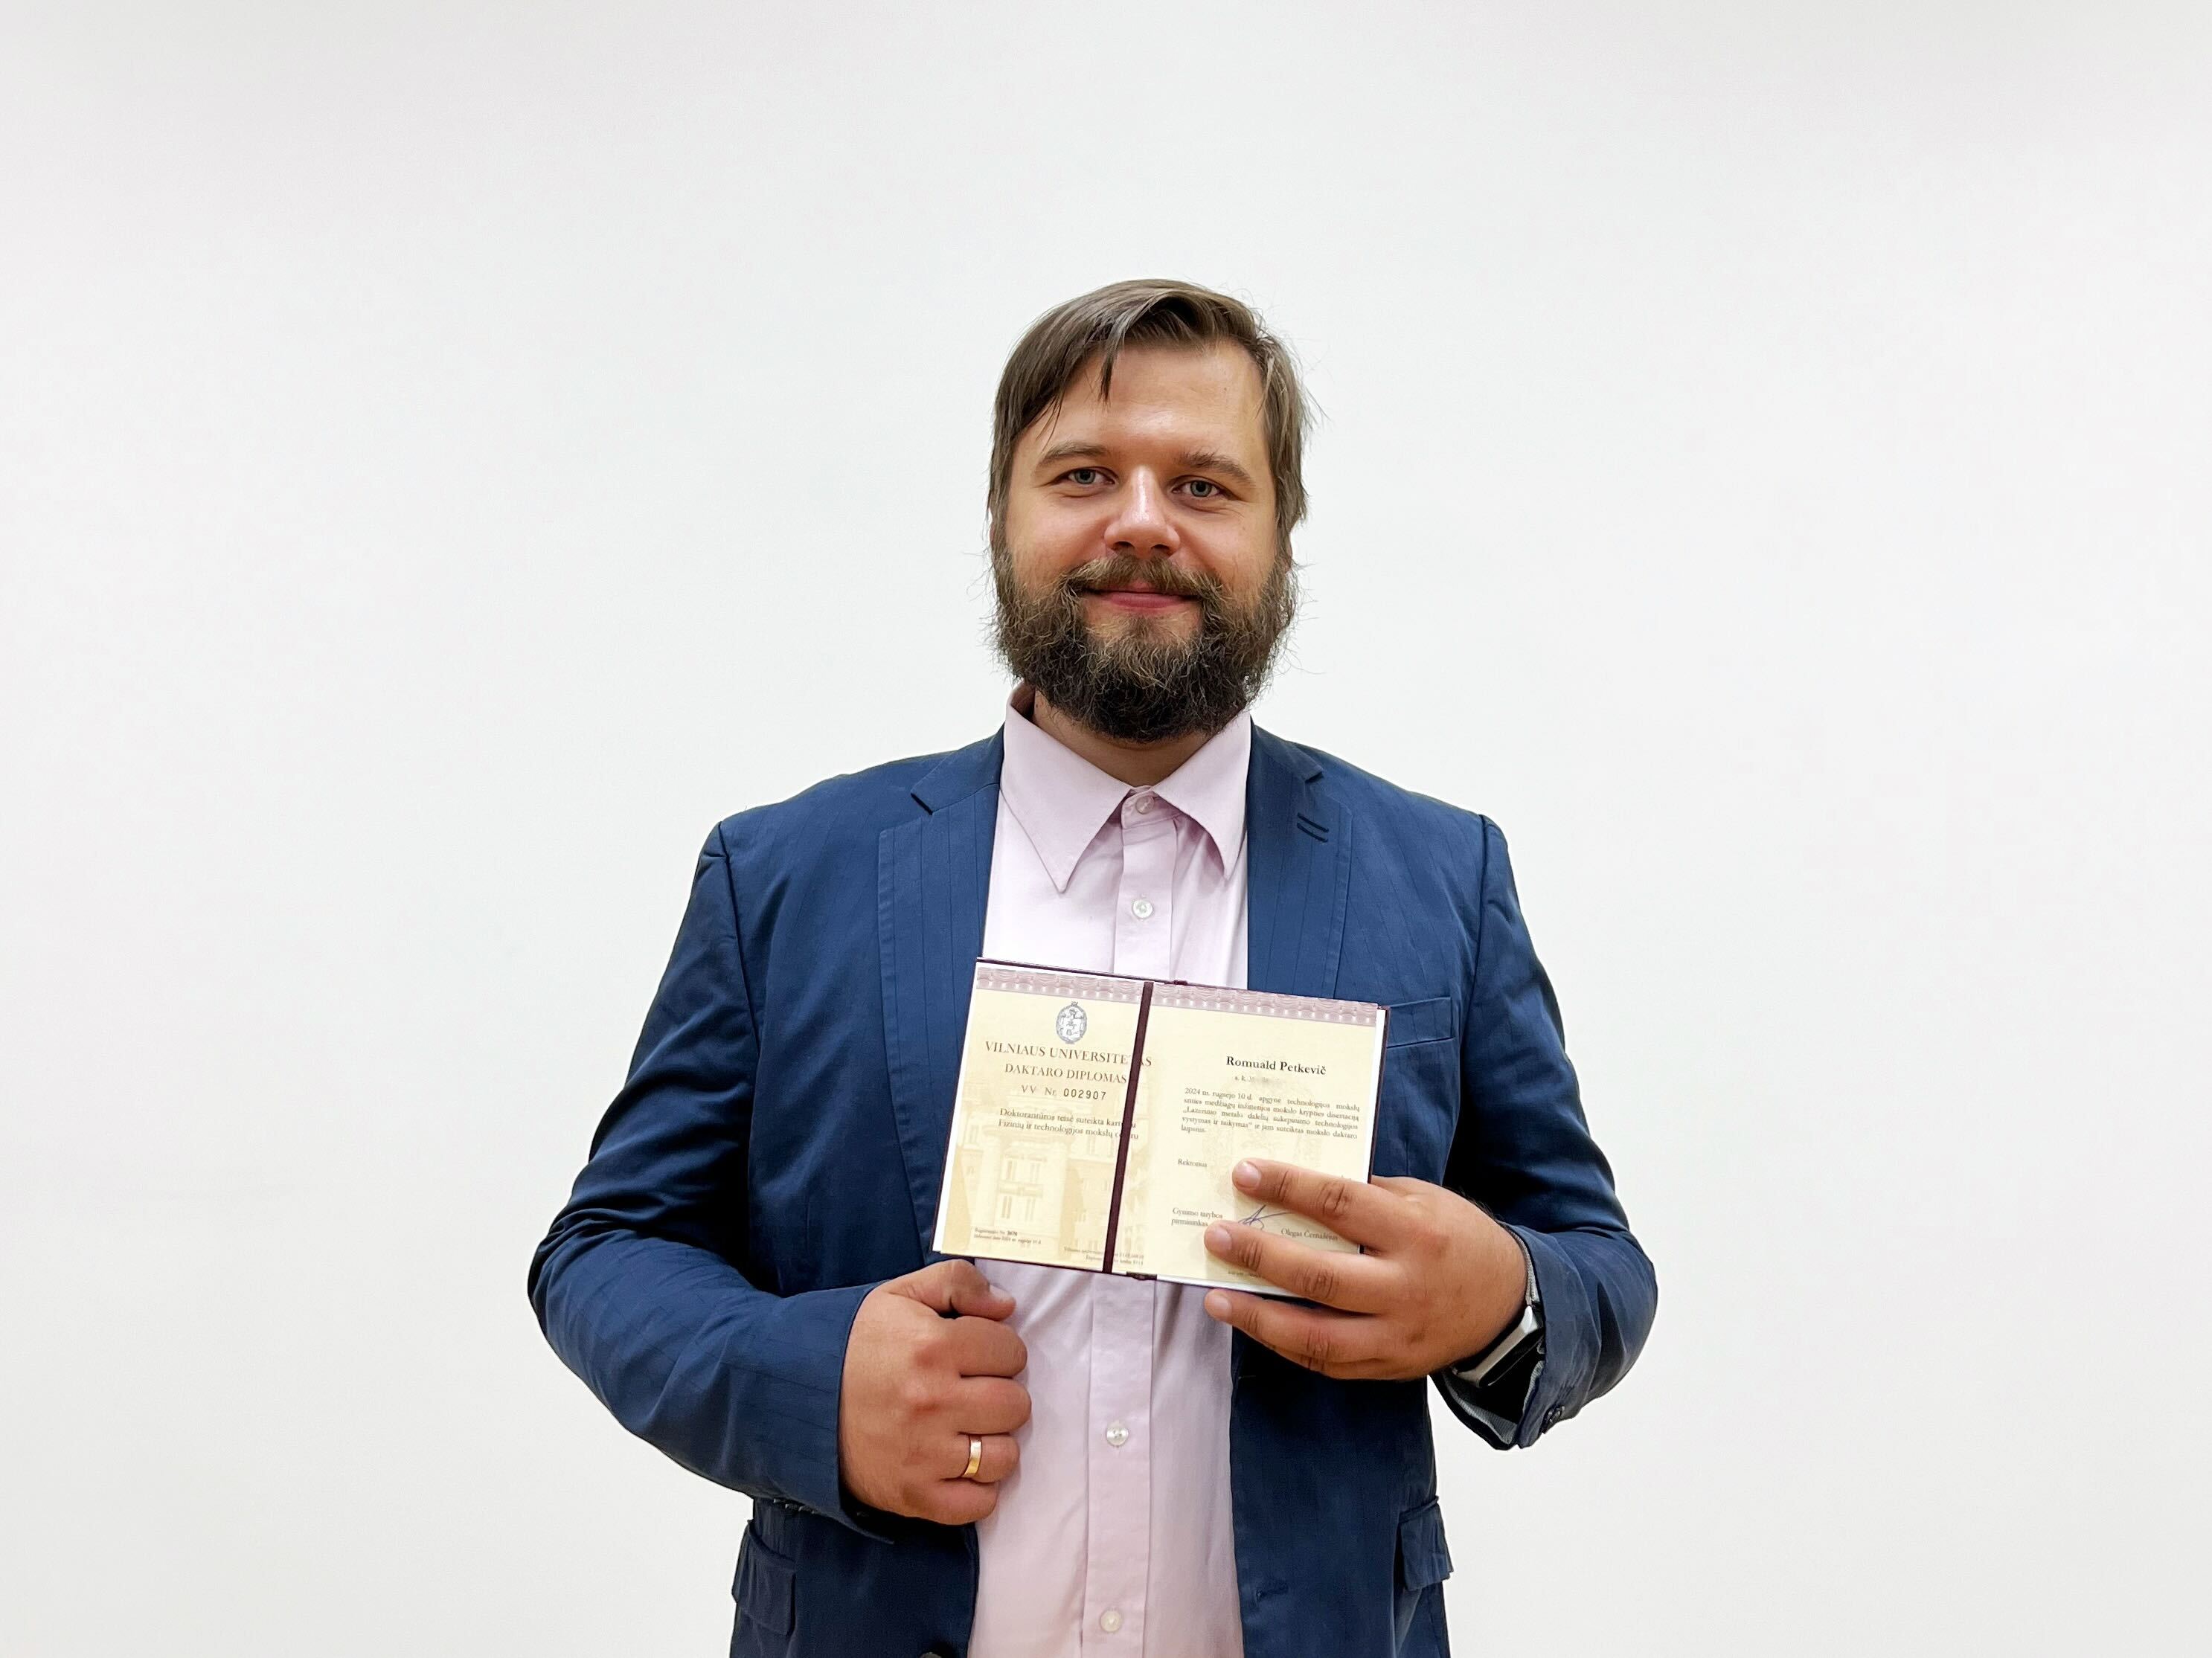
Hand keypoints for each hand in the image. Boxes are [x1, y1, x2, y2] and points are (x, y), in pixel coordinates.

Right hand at [837, 1260, 1029, 1523]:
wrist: (796, 1400)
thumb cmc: (854, 1346)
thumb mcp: (899, 1295)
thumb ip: (958, 1283)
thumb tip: (1006, 1305)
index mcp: (932, 1346)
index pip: (1011, 1351)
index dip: (998, 1350)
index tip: (977, 1356)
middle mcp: (931, 1401)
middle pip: (1015, 1404)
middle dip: (1000, 1393)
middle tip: (973, 1392)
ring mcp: (923, 1453)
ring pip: (1004, 1456)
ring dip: (992, 1442)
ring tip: (967, 1429)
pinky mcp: (914, 1495)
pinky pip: (978, 1504)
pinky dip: (976, 1489)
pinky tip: (957, 1465)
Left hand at [1200, 1159, 1526, 1380]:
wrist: (1508, 1303)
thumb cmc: (1457, 1238)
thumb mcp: (1424, 1200)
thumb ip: (1367, 1197)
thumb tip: (1295, 1190)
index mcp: (1416, 1232)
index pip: (1341, 1205)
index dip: (1289, 1188)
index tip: (1244, 1174)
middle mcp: (1406, 1287)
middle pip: (1320, 1275)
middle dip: (1260, 1255)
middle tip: (1216, 1236)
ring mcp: (1397, 1335)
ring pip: (1317, 1336)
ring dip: (1259, 1318)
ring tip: (1216, 1299)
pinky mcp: (1390, 1367)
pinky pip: (1327, 1363)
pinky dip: (1285, 1345)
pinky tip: (1255, 1325)